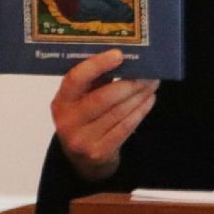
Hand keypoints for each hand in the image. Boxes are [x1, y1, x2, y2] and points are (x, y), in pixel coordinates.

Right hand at [50, 49, 158, 182]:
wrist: (81, 159)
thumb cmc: (85, 117)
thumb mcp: (81, 98)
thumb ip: (95, 78)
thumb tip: (123, 55)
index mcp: (61, 101)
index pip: (75, 79)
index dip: (97, 65)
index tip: (119, 54)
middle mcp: (68, 120)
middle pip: (103, 98)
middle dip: (130, 83)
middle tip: (149, 73)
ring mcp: (82, 139)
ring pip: (118, 112)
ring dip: (140, 96)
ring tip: (153, 83)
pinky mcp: (99, 151)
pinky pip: (125, 127)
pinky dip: (141, 111)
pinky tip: (149, 100)